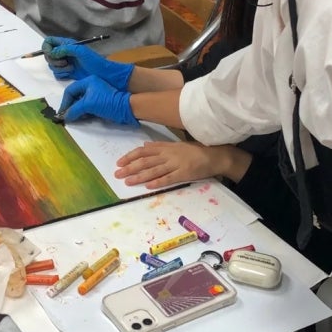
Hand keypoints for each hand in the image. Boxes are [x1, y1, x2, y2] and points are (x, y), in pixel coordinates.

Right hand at [42, 37, 133, 87]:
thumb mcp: (81, 52)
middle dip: (54, 60)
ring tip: (71, 68)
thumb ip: (65, 49)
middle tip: (65, 62)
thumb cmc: (95, 61)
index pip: (49, 42)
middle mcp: (64, 52)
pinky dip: (62, 74)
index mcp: (67, 44)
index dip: (47, 47)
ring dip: (60, 68)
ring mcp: (65, 63)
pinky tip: (71, 74)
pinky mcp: (67, 72)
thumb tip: (52, 52)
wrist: (103, 75)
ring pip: (52, 65)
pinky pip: (57, 74)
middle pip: (48, 55)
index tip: (51, 54)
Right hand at [59, 75, 137, 125]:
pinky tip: (81, 117)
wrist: (125, 108)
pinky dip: (83, 111)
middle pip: (75, 95)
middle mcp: (91, 85)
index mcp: (88, 81)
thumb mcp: (88, 104)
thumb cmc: (106, 102)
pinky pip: (87, 106)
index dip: (65, 102)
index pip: (70, 90)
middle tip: (67, 116)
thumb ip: (74, 109)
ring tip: (74, 118)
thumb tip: (65, 116)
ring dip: (76, 110)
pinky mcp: (100, 102)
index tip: (62, 113)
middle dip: (70, 106)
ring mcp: (96, 93)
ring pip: (81, 101)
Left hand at [115, 142, 250, 188]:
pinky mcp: (184, 173)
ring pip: (154, 170)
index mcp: (165, 147)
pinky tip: (148, 186)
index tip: (119, 162)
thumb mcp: (176, 145)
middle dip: (130, 167)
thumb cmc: (195, 150)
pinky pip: (168, 178)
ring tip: (127, 182)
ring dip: (139, 176)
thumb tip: (145, 145)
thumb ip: (160, 145)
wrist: (214, 155)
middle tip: (117, 174)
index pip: (143, 151)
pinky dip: (157, 182)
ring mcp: (176, 164)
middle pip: (145, 161)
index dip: (130, 156)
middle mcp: (168, 154)